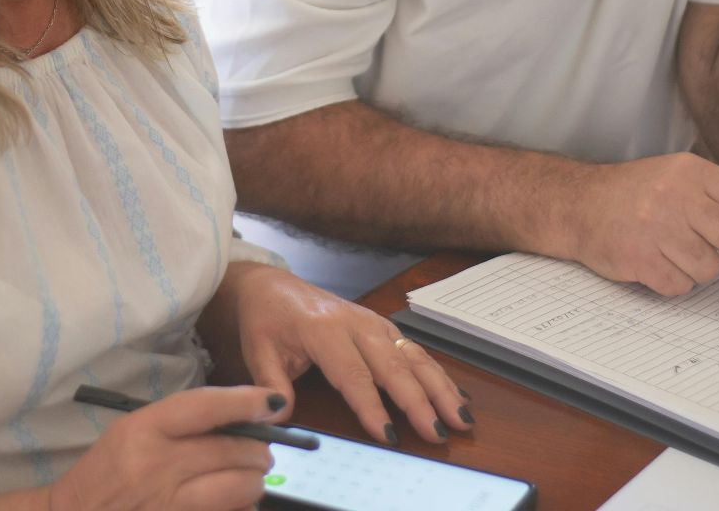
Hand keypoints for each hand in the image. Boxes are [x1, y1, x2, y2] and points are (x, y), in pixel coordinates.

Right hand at [47, 384, 278, 510]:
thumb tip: (245, 416)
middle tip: (260, 452)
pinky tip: (231, 503)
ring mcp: (168, 504)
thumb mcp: (132, 431)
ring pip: (241, 487)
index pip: (206, 407)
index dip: (246, 402)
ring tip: (246, 478)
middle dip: (259, 450)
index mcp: (143, 430)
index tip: (273, 402)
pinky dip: (241, 508)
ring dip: (253, 482)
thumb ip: (184, 421)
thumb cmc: (107, 472)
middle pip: (233, 450)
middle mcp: (157, 466)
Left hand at [223, 262, 471, 445]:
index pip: (353, 374)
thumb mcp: (257, 350)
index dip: (372, 406)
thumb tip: (281, 415)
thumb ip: (271, 383)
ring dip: (440, 388)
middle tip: (439, 431)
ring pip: (413, 357)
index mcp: (323, 329)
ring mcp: (374, 323)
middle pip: (393, 366)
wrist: (272, 285)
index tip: (389, 434)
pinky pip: (415, 351)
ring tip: (460, 417)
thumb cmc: (267, 319)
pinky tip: (456, 395)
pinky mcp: (383, 327)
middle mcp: (356, 323)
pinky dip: (438, 375)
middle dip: (420, 401)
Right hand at [561, 152, 718, 303]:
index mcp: (693, 173)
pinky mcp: (639, 256)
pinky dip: (673, 281)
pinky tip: (655, 261)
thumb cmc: (637, 194)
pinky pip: (679, 285)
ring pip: (707, 269)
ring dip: (698, 269)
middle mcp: (676, 196)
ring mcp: (656, 227)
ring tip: (672, 250)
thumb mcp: (679, 180)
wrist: (578, 203)